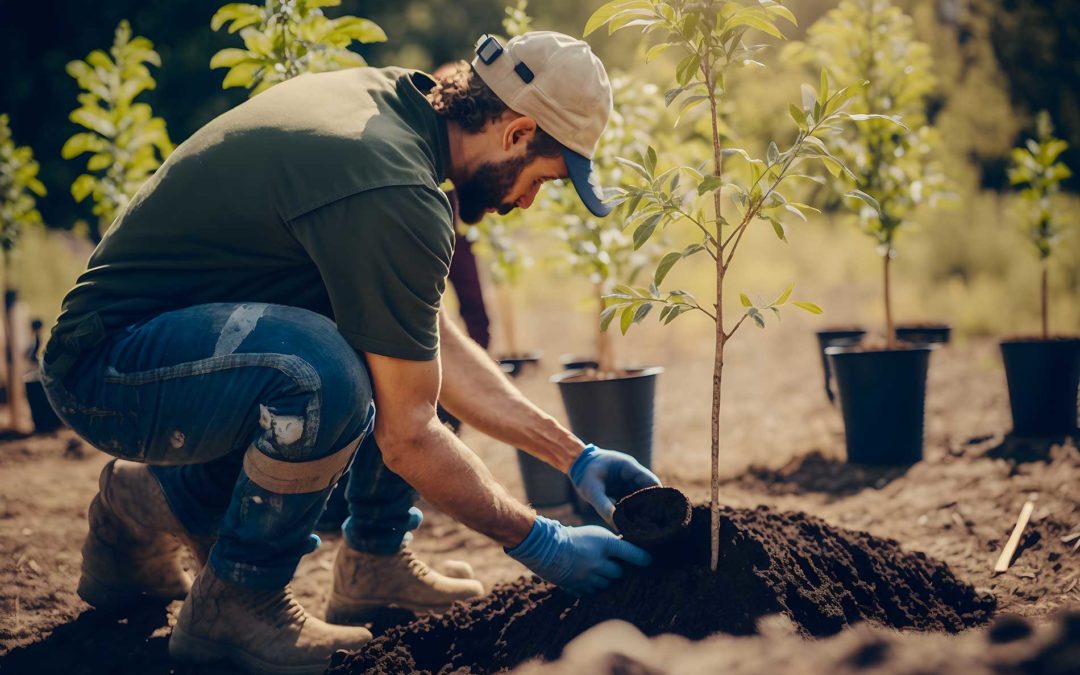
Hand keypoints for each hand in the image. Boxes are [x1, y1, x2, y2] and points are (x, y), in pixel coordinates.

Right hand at [505, 515, 651, 594]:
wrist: (546, 548)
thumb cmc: (574, 538)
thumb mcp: (595, 534)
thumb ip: (611, 544)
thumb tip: (630, 554)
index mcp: (604, 544)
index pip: (631, 553)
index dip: (643, 558)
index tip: (651, 561)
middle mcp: (598, 562)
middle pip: (619, 573)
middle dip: (617, 570)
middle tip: (612, 564)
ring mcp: (588, 577)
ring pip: (607, 584)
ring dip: (605, 579)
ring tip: (596, 570)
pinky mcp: (579, 588)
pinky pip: (593, 592)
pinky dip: (593, 586)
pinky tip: (586, 577)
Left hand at [569, 444, 660, 525]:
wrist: (577, 465)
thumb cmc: (584, 474)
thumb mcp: (591, 490)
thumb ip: (604, 507)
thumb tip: (617, 525)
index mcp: (628, 467)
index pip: (650, 481)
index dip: (658, 496)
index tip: (662, 513)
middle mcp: (632, 475)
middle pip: (649, 491)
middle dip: (653, 507)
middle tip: (657, 526)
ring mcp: (628, 483)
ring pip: (642, 498)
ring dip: (644, 511)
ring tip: (648, 529)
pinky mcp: (623, 491)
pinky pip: (632, 502)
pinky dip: (634, 512)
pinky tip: (635, 526)